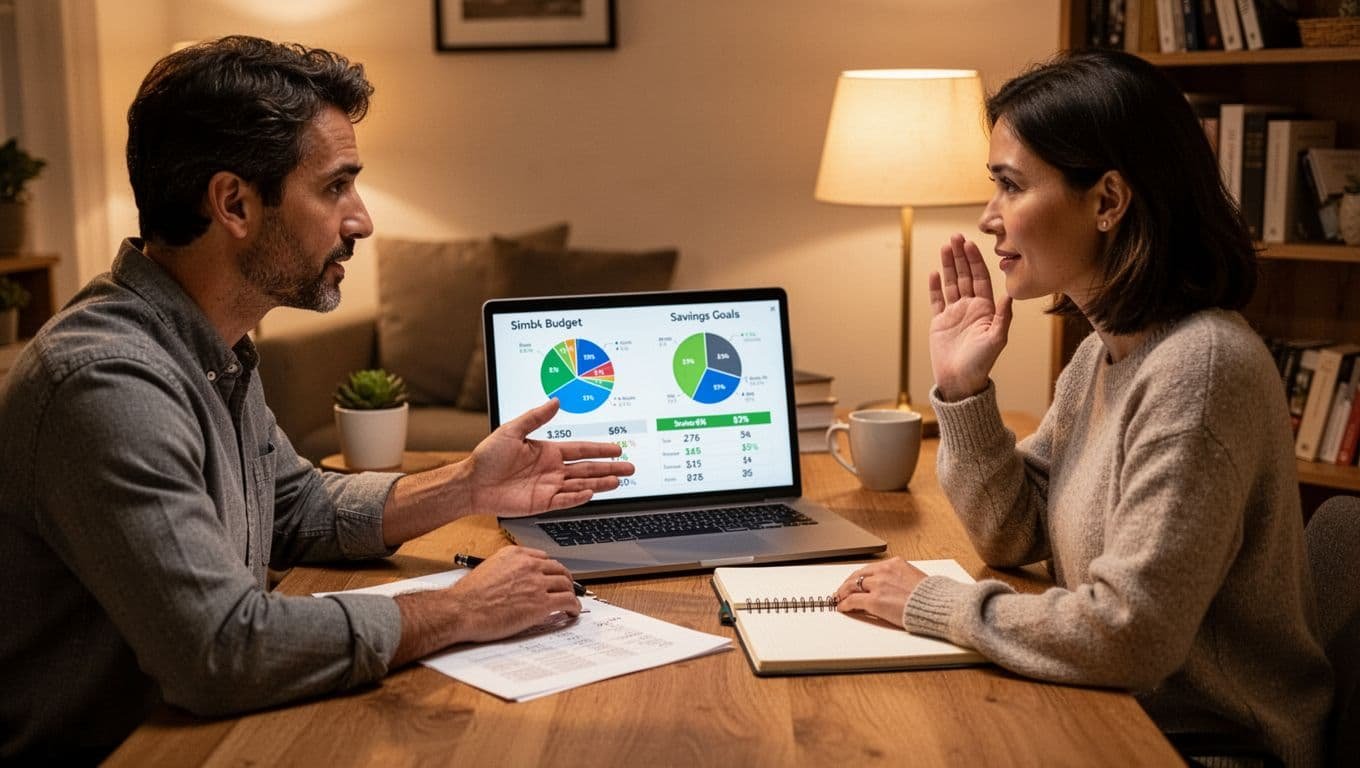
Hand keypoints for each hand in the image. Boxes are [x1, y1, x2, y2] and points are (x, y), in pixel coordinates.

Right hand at [443, 546, 580, 642]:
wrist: (461, 610)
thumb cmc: (468, 595)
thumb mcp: (488, 569)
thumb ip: (507, 570)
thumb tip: (516, 581)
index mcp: (515, 554)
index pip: (543, 557)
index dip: (551, 569)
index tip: (552, 575)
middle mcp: (529, 565)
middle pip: (558, 569)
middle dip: (565, 579)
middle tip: (566, 588)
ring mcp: (537, 583)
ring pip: (566, 584)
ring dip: (571, 593)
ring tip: (571, 601)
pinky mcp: (541, 603)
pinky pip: (568, 601)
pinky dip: (574, 606)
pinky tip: (572, 611)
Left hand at [466, 399, 635, 516]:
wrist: (472, 483)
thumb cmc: (487, 457)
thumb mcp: (512, 430)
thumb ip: (535, 417)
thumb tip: (555, 401)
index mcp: (548, 451)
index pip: (581, 449)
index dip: (600, 449)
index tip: (617, 448)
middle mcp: (552, 469)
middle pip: (587, 468)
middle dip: (609, 468)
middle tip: (629, 468)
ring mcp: (548, 487)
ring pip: (581, 485)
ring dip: (600, 483)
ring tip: (618, 481)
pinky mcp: (541, 503)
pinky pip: (564, 500)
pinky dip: (578, 497)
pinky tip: (591, 493)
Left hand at [834, 558, 929, 627]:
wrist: (935, 605)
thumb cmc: (930, 596)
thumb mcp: (914, 578)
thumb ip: (900, 578)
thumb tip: (894, 587)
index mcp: (894, 564)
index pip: (869, 569)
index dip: (859, 576)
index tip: (855, 581)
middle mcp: (883, 571)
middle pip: (857, 575)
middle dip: (847, 583)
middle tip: (842, 590)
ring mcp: (878, 585)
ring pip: (851, 586)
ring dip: (843, 593)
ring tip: (839, 598)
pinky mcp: (874, 600)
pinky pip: (853, 601)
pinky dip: (844, 604)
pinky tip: (842, 607)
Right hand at [927, 233, 1012, 400]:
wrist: (961, 381)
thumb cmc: (981, 363)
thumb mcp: (997, 339)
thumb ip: (1003, 316)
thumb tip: (1009, 294)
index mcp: (985, 309)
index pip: (980, 278)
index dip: (975, 261)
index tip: (970, 244)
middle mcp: (970, 307)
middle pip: (965, 276)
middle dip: (960, 256)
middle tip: (955, 237)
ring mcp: (954, 313)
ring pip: (951, 283)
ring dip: (949, 265)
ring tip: (945, 247)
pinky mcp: (939, 322)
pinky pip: (936, 300)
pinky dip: (935, 286)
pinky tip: (935, 272)